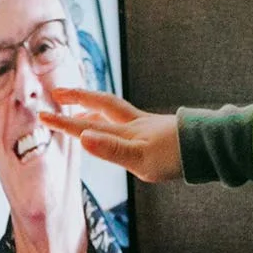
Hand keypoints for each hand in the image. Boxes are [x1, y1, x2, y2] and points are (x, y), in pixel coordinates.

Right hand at [42, 88, 182, 183]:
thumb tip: (82, 137)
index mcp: (126, 130)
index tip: (42, 114)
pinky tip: (119, 131)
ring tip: (81, 115)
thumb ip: (111, 149)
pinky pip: (129, 124)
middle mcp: (135, 124)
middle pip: (102, 106)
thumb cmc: (176, 157)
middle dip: (79, 100)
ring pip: (116, 115)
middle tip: (59, 94)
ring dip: (96, 113)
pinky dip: (116, 124)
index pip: (88, 124)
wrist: (209, 148)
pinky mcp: (160, 132)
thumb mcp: (141, 158)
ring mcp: (148, 126)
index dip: (64, 121)